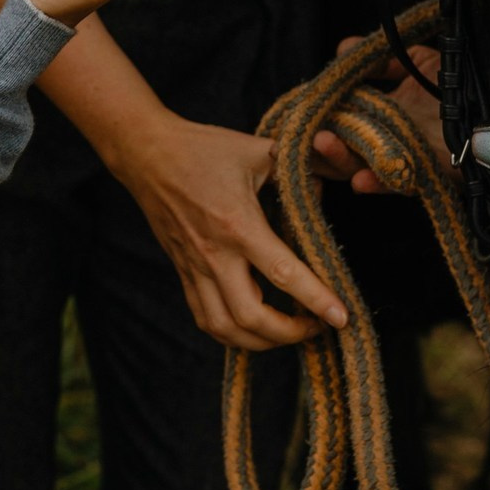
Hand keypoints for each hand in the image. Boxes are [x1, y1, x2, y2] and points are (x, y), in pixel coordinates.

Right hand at [113, 112, 349, 349]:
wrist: (147, 152)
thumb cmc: (203, 148)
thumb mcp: (256, 150)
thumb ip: (295, 170)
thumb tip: (329, 184)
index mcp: (238, 224)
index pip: (283, 273)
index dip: (317, 299)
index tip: (341, 317)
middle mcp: (215, 254)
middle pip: (252, 318)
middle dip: (290, 333)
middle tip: (316, 325)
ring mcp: (194, 267)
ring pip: (225, 328)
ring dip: (261, 341)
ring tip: (287, 331)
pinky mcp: (182, 271)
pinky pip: (205, 317)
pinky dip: (232, 333)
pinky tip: (252, 327)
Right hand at [311, 42, 451, 192]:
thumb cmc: (461, 87)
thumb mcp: (418, 59)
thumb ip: (380, 55)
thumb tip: (341, 47)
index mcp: (384, 108)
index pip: (344, 111)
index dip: (320, 110)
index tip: (298, 107)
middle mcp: (388, 134)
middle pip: (343, 141)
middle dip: (317, 139)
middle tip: (292, 135)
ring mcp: (402, 157)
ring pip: (359, 162)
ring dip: (337, 157)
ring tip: (321, 144)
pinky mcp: (422, 177)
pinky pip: (393, 185)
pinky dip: (375, 183)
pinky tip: (360, 180)